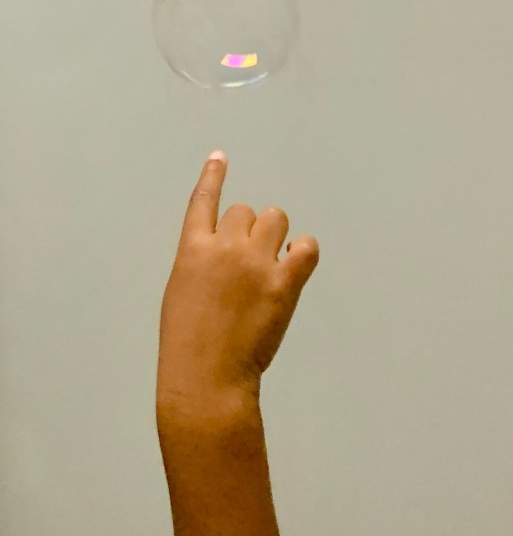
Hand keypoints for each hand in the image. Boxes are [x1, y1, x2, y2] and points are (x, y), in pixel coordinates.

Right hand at [156, 151, 318, 422]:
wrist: (206, 377)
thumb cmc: (190, 344)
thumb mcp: (182, 293)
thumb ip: (202, 263)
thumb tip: (229, 250)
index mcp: (192, 250)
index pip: (204, 202)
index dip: (213, 177)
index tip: (220, 158)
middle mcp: (224, 248)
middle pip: (247, 211)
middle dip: (250, 231)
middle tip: (247, 267)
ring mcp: (254, 263)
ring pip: (276, 218)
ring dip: (275, 236)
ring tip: (270, 266)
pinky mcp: (282, 283)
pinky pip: (306, 246)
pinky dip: (303, 251)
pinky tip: (294, 266)